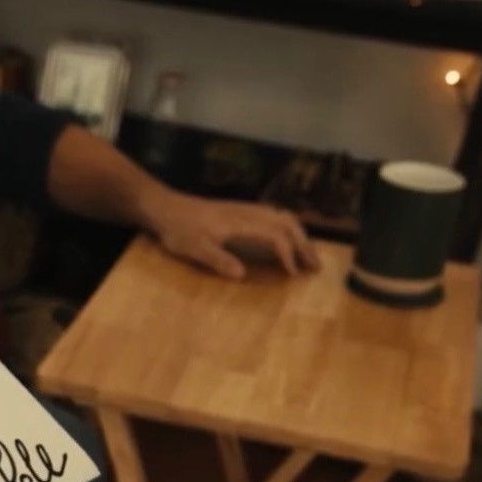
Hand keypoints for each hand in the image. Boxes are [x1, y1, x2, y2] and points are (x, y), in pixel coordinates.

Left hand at [144, 191, 317, 278]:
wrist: (165, 207)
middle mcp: (249, 212)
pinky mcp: (242, 210)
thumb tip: (242, 274)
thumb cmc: (178, 230)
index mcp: (240, 222)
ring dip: (299, 236)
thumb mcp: (193, 248)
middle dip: (303, 245)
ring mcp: (247, 209)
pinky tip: (290, 240)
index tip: (293, 274)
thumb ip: (217, 260)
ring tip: (308, 256)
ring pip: (283, 218)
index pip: (274, 235)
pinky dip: (289, 228)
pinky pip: (275, 216)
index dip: (287, 254)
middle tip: (315, 267)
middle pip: (286, 224)